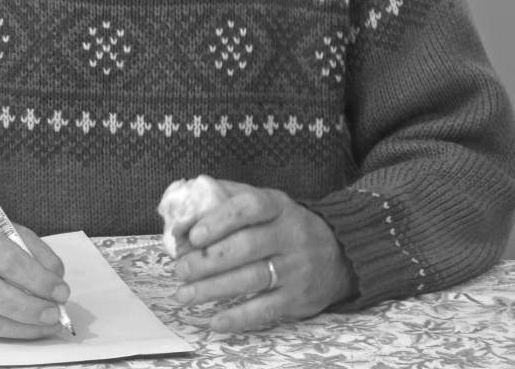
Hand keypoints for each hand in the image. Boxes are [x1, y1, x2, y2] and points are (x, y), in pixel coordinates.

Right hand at [0, 209, 68, 337]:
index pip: (6, 260)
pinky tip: (23, 329)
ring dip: (19, 327)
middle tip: (54, 314)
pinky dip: (4, 332)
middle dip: (28, 309)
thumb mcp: (8, 228)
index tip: (61, 291)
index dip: (37, 279)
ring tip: (45, 326)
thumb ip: (34, 251)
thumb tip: (56, 281)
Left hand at [173, 181, 356, 332]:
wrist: (338, 254)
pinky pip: (265, 310)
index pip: (248, 207)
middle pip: (245, 247)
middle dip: (208, 260)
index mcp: (277, 205)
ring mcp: (295, 268)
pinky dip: (238, 318)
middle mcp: (289, 235)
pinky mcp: (297, 298)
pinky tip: (214, 320)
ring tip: (185, 294)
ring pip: (251, 279)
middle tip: (180, 269)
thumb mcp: (266, 202)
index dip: (219, 220)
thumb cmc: (285, 225)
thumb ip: (227, 198)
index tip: (193, 234)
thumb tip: (185, 207)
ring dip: (213, 289)